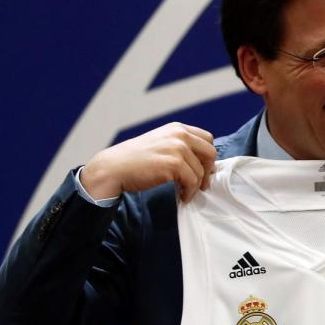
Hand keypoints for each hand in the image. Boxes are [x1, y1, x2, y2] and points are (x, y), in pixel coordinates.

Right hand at [80, 122, 216, 202]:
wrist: (114, 168)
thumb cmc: (135, 159)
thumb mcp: (160, 143)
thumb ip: (179, 146)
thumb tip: (202, 161)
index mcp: (177, 128)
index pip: (207, 139)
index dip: (207, 156)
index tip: (203, 169)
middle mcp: (179, 135)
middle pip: (210, 153)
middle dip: (208, 170)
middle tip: (202, 184)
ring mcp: (177, 148)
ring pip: (201, 171)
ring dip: (196, 186)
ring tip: (186, 192)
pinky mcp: (173, 164)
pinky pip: (192, 182)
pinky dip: (189, 192)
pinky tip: (182, 196)